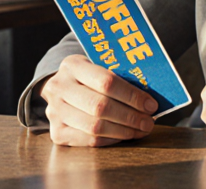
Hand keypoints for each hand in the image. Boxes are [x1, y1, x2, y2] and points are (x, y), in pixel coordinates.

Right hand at [40, 54, 158, 146]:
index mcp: (72, 65)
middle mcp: (58, 87)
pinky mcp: (56, 133)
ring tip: (140, 130)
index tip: (151, 105)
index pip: (106, 82)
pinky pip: (88, 141)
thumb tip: (150, 98)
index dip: (131, 96)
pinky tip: (124, 135)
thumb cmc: (89, 77)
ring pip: (94, 127)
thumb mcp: (99, 67)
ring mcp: (54, 112)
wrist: (61, 89)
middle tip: (148, 122)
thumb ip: (120, 77)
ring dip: (123, 131)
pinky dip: (111, 140)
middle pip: (100, 107)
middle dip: (130, 117)